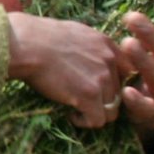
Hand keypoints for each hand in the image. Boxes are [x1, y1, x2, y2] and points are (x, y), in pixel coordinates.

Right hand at [6, 13, 133, 128]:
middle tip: (82, 100)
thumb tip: (88, 55)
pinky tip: (71, 115)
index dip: (113, 81)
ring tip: (75, 109)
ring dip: (94, 112)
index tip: (95, 85)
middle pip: (119, 92)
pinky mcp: (89, 96)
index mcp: (106, 44)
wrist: (27, 44)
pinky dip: (85, 122)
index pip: (126, 70)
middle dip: (102, 99)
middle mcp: (109, 61)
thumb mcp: (74, 31)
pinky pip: (98, 120)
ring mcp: (101, 79)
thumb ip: (90, 44)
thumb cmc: (40, 36)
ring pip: (111, 109)